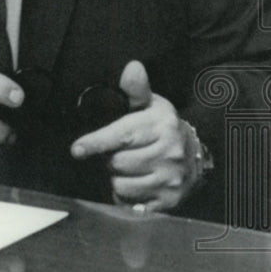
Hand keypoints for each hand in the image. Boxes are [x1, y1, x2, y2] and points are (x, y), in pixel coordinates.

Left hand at [70, 60, 195, 211]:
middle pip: (116, 163)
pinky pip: (131, 203)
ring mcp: (171, 180)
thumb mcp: (151, 105)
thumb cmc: (162, 127)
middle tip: (119, 152)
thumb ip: (136, 89)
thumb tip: (132, 67)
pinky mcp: (168, 202)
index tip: (76, 149)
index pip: (121, 136)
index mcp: (162, 127)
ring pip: (121, 185)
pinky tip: (135, 183)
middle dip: (110, 159)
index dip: (95, 143)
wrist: (194, 157)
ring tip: (128, 167)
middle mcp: (169, 154)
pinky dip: (126, 196)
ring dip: (117, 178)